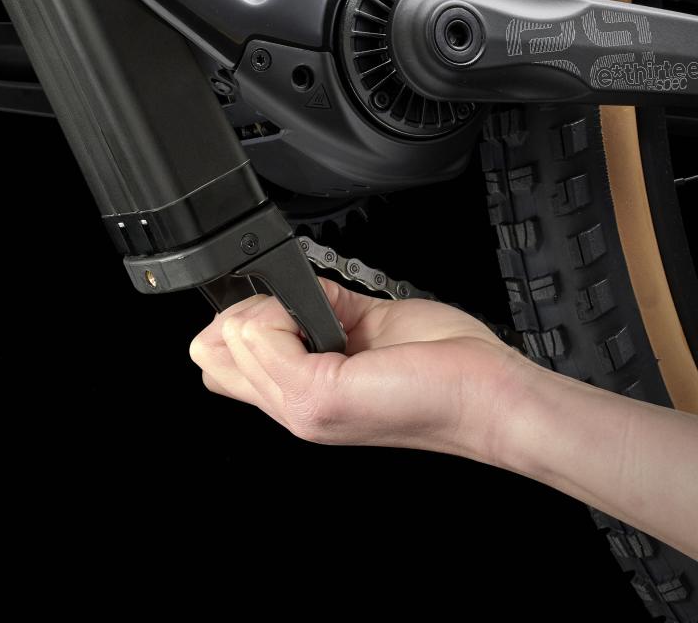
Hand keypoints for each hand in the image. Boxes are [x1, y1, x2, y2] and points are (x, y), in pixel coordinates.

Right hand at [188, 277, 533, 456]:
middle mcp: (295, 411)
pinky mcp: (317, 395)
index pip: (219, 368)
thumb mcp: (365, 327)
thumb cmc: (444, 368)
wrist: (487, 392)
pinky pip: (260, 333)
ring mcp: (302, 409)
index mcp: (302, 397)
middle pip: (211, 358)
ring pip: (233, 337)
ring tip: (326, 317)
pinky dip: (284, 308)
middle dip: (242, 314)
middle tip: (299, 313)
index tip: (277, 308)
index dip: (235, 326)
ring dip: (269, 307)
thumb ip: (317, 310)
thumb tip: (286, 285)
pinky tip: (329, 320)